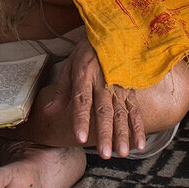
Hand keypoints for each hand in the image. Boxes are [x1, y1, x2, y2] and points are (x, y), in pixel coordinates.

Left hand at [44, 29, 145, 157]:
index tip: (80, 137)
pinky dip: (138, 127)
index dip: (81, 119)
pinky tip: (139, 144)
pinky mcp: (130, 88)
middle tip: (105, 154)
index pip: (82, 100)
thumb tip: (48, 112)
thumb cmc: (85, 53)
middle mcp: (102, 80)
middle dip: (105, 133)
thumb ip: (61, 91)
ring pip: (121, 112)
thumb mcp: (69, 66)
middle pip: (103, 110)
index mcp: (84, 74)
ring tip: (122, 152)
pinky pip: (134, 109)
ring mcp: (119, 84)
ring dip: (123, 133)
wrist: (110, 33)